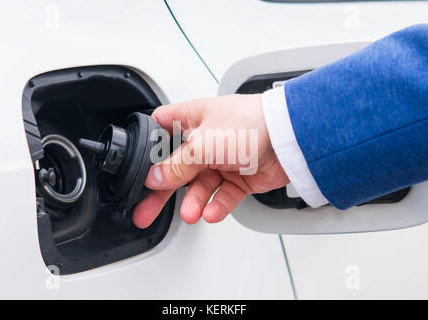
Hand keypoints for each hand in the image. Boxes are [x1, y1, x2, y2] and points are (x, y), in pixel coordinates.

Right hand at [132, 94, 288, 227]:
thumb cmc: (250, 123)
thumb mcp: (202, 144)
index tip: (137, 162)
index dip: (148, 143)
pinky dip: (216, 206)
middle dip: (162, 189)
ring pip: (199, 186)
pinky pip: (222, 196)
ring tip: (190, 214)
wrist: (290, 139)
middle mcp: (206, 139)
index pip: (162, 127)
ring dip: (193, 201)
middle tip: (146, 209)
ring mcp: (222, 159)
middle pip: (176, 167)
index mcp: (192, 119)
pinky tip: (210, 212)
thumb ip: (176, 165)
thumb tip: (154, 178)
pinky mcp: (240, 178)